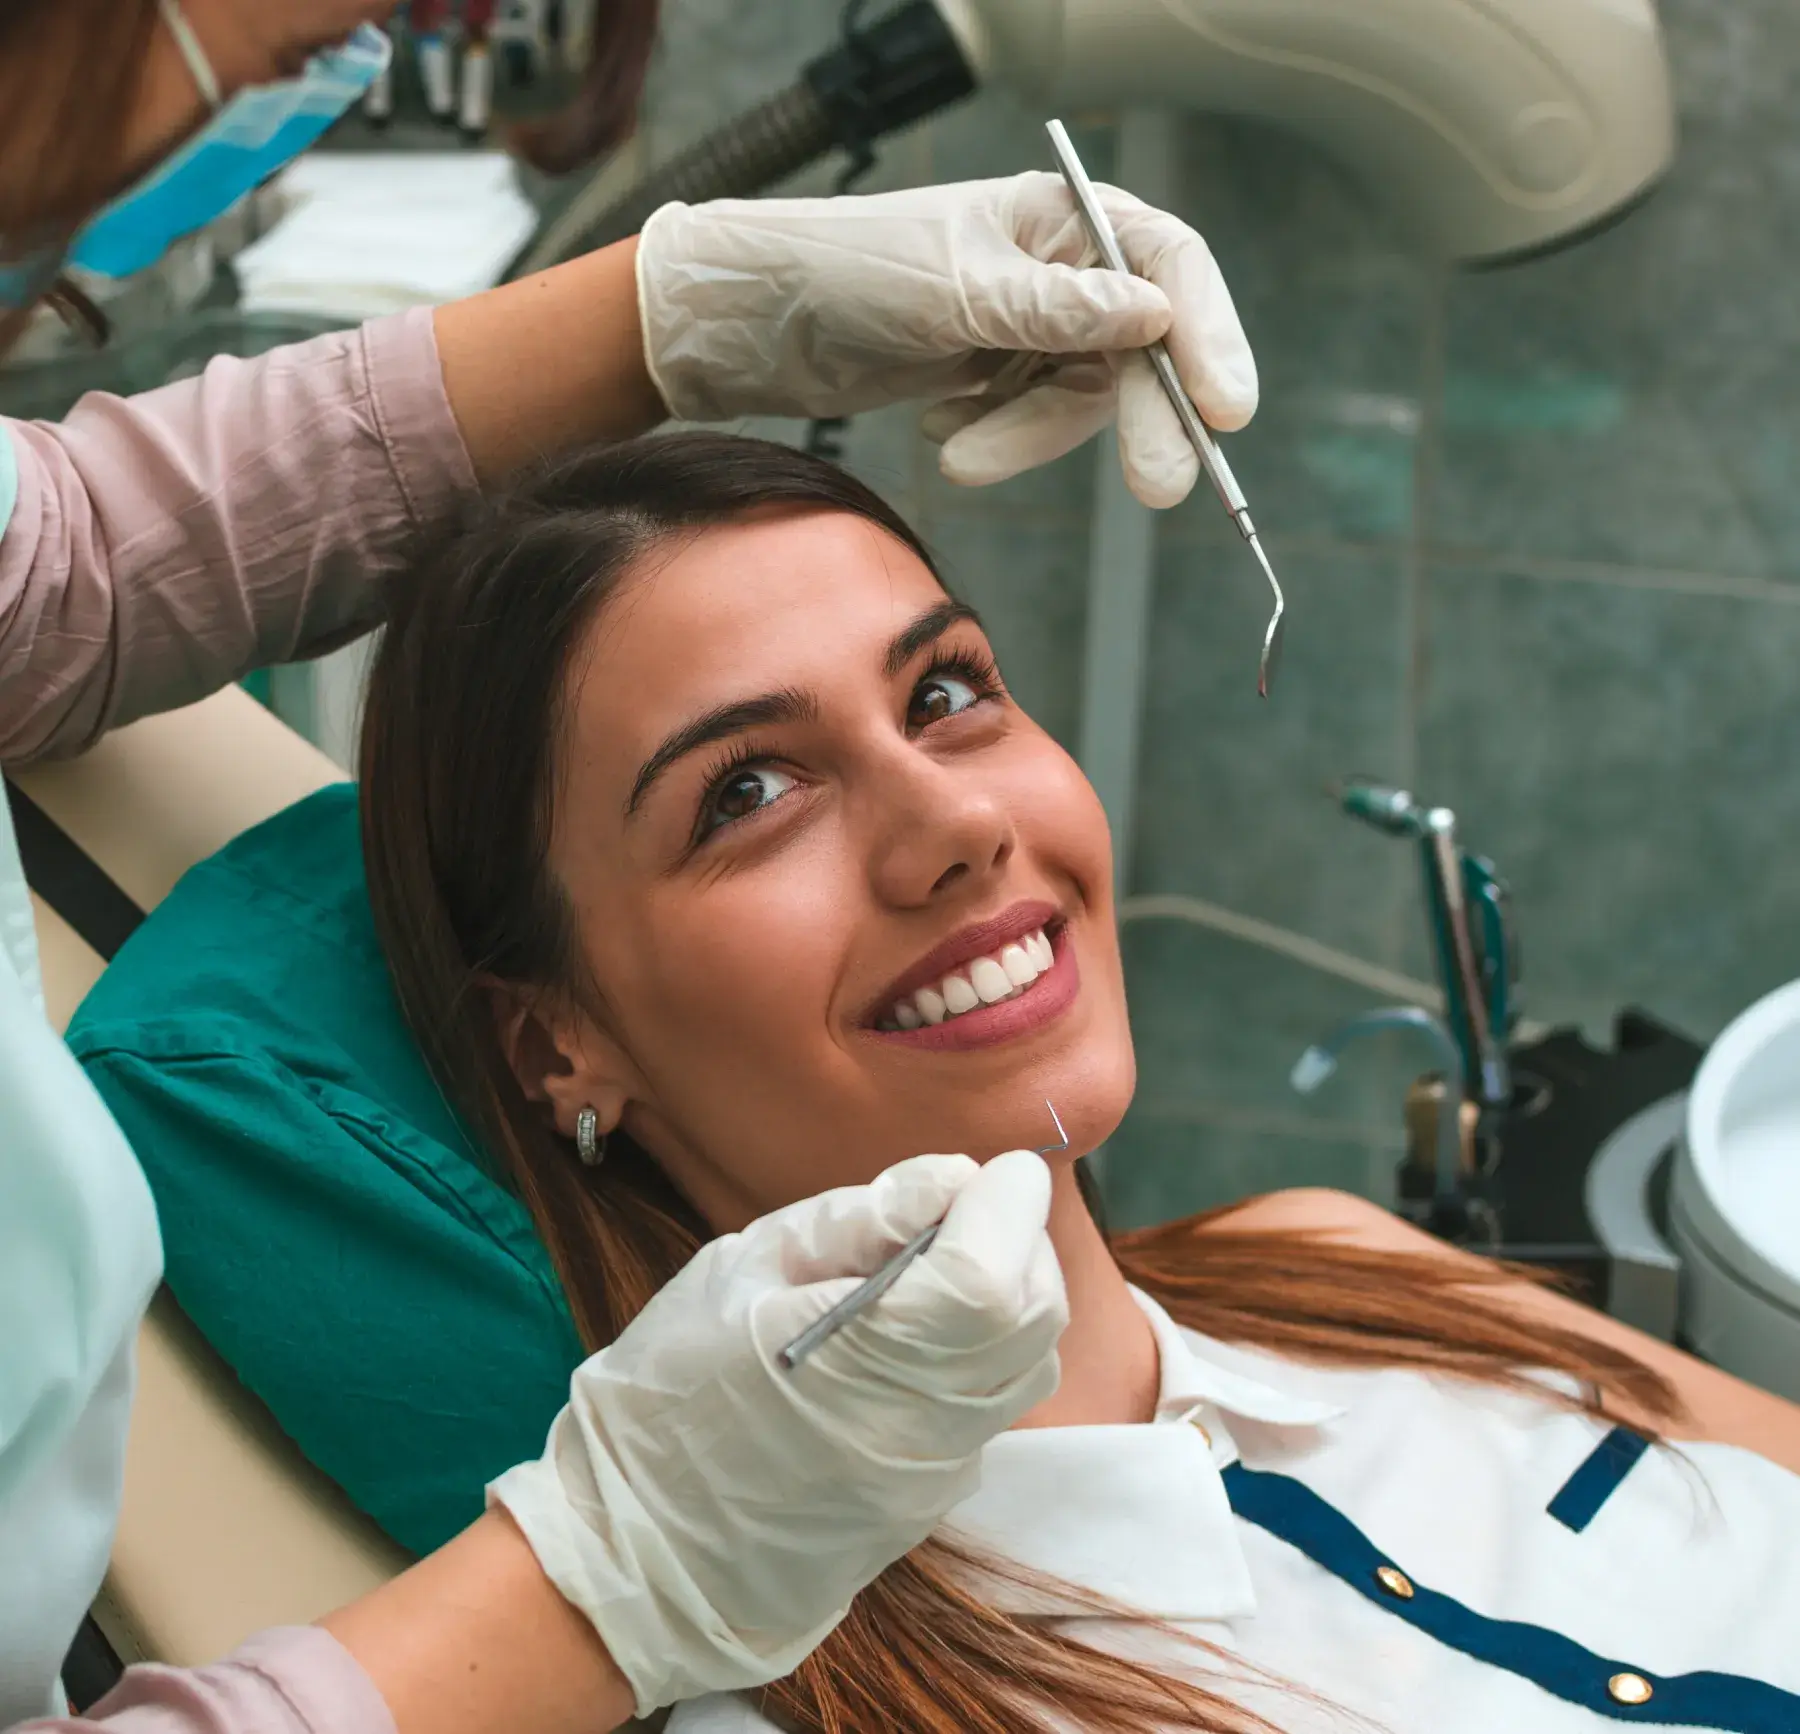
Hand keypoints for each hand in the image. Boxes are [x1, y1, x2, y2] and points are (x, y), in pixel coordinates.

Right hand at [487, 1150, 1065, 1713]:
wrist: (637, 1549)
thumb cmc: (667, 1390)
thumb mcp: (742, 1269)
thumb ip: (855, 1221)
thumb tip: (951, 1179)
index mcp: (860, 1361)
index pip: (989, 1274)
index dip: (1006, 1205)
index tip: (990, 1170)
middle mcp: (920, 1429)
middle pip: (1033, 1315)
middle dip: (1016, 1240)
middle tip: (958, 1209)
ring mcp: (934, 1476)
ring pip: (1029, 1363)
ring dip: (1008, 1295)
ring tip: (934, 1268)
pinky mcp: (932, 1501)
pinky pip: (993, 1406)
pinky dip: (982, 1350)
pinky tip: (913, 1335)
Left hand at [634, 171, 1257, 507]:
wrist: (761, 322)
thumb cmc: (851, 271)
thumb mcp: (957, 291)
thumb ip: (1055, 310)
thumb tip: (1154, 315)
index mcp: (1061, 215)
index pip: (1169, 266)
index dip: (1208, 336)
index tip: (1226, 409)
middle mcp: (1061, 267)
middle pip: (1142, 348)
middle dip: (1145, 419)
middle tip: (1161, 489)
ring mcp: (1032, 327)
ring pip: (1080, 402)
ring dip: (1026, 439)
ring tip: (956, 457)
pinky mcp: (998, 377)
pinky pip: (1030, 424)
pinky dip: (993, 439)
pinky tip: (938, 425)